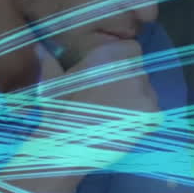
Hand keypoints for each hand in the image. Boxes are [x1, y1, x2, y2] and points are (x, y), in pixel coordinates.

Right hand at [27, 40, 163, 168]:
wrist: (67, 145)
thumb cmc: (57, 112)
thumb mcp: (51, 82)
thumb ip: (51, 61)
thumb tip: (40, 47)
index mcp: (108, 54)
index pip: (132, 49)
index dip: (124, 62)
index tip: (113, 76)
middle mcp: (131, 68)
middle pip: (140, 72)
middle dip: (130, 83)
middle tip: (110, 101)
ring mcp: (145, 91)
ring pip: (148, 93)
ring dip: (137, 102)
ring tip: (115, 118)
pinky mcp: (153, 113)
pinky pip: (153, 114)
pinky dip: (143, 121)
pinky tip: (124, 129)